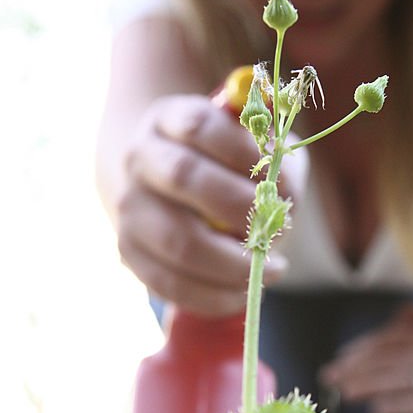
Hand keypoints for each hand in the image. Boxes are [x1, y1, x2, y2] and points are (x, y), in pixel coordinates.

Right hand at [115, 94, 305, 314]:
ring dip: (233, 262)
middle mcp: (139, 158)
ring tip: (270, 270)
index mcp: (168, 118)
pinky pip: (170, 283)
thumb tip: (284, 194)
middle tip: (278, 230)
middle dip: (240, 207)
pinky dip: (213, 295)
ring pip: (177, 241)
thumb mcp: (251, 146)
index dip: (245, 151)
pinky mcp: (128, 252)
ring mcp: (128, 207)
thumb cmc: (223, 166)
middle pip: (184, 177)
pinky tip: (243, 293)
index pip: (200, 124)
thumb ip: (274, 159)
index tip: (279, 179)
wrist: (161, 186)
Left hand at [320, 303, 412, 412]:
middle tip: (329, 378)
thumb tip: (384, 323)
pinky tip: (376, 410)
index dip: (358, 351)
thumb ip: (410, 315)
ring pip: (395, 381)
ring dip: (367, 387)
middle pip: (383, 361)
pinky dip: (396, 406)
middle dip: (353, 370)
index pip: (383, 342)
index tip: (338, 360)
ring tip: (345, 393)